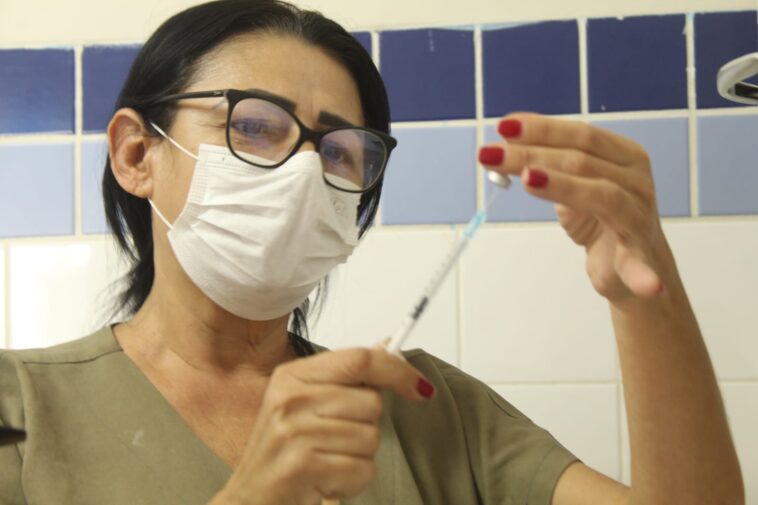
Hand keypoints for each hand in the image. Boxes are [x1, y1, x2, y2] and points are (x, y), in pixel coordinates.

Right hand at [219, 347, 433, 504]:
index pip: (360, 359)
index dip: (397, 371)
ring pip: (371, 437)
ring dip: (359, 455)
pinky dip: (352, 481)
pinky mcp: (303, 466)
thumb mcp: (304, 403)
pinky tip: (326, 479)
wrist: (252, 499)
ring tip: (328, 460)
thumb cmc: (283, 451)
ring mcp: (295, 432)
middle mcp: (291, 399)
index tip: (419, 386)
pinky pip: (362, 468)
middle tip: (336, 438)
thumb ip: (345, 378)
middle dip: (367, 425)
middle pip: (371, 401)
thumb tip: (389, 349)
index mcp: (292, 376)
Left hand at [479, 113, 673, 302]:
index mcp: (624, 155)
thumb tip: (497, 150)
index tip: (503, 126)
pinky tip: (645, 285)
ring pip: (602, 194)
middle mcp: (637, 180)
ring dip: (563, 186)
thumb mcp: (569, 186)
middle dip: (532, 154)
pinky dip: (641, 274)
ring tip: (527, 179)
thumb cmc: (600, 218)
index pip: (581, 134)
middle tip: (490, 154)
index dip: (542, 128)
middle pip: (581, 159)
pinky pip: (638, 264)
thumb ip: (544, 166)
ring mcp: (640, 217)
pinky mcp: (639, 256)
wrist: (635, 264)